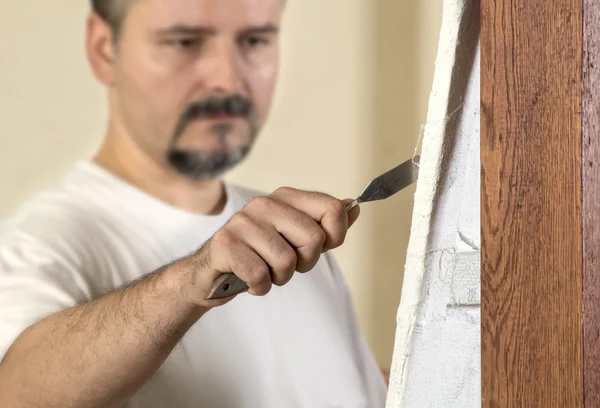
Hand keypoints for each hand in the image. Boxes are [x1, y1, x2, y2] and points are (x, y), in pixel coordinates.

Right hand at [186, 187, 359, 306]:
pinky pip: (261, 276)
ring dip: (278, 277)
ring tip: (263, 270)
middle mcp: (265, 204)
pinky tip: (248, 280)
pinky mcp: (226, 244)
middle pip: (315, 240)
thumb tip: (354, 206)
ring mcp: (244, 222)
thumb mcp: (295, 238)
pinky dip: (259, 287)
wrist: (211, 275)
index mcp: (285, 197)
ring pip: (287, 262)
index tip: (315, 247)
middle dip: (303, 263)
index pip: (333, 209)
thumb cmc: (258, 255)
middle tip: (282, 263)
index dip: (334, 237)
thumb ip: (324, 223)